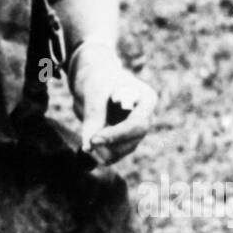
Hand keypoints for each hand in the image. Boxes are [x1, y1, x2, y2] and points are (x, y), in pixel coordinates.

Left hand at [67, 40, 156, 165]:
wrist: (93, 79)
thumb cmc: (97, 77)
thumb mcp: (94, 89)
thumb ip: (93, 114)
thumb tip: (89, 145)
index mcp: (146, 99)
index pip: (137, 125)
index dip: (117, 135)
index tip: (95, 139)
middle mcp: (145, 118)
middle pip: (133, 141)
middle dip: (110, 144)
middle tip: (88, 143)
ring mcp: (135, 131)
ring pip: (122, 151)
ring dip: (103, 150)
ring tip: (86, 139)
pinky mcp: (122, 140)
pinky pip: (113, 154)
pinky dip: (99, 153)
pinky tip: (88, 145)